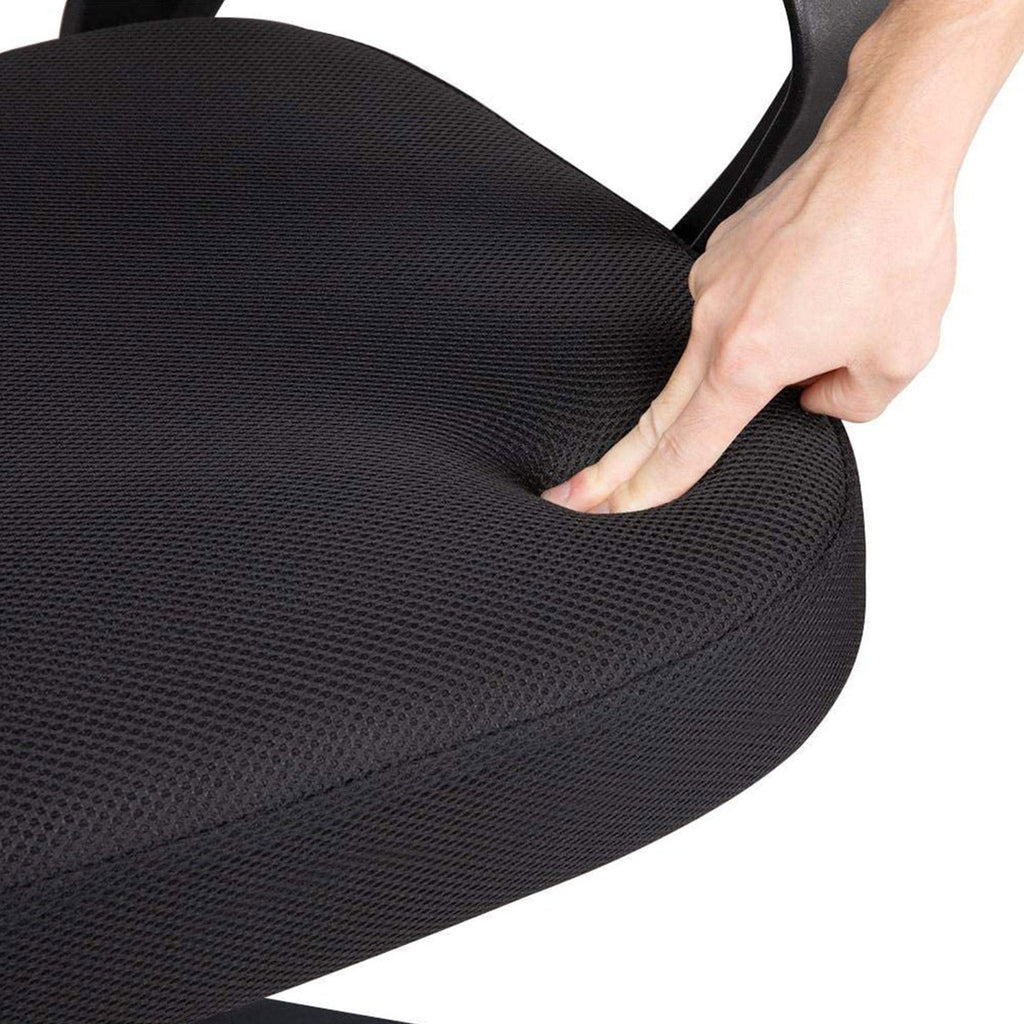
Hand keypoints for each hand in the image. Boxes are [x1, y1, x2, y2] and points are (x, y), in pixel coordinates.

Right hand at [543, 134, 955, 513]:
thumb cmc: (892, 242)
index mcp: (747, 359)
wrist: (884, 152)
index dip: (645, 490)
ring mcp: (711, 284)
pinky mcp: (720, 254)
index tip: (610, 510)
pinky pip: (732, 306)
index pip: (685, 446)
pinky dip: (764, 315)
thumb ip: (847, 404)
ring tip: (824, 324)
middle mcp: (715, 322)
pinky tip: (809, 295)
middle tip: (575, 496)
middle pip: (658, 415)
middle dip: (616, 466)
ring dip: (750, 362)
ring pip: (714, 352)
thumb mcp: (897, 356)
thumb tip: (813, 395)